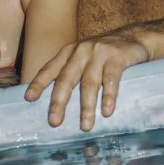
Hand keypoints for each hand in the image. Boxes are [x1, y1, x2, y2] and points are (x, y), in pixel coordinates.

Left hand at [23, 35, 148, 130]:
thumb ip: (71, 73)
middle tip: (54, 122)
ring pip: (89, 83)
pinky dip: (108, 97)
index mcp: (68, 53)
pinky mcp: (117, 57)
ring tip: (85, 126)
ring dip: (86, 107)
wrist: (134, 38)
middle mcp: (80, 51)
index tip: (29, 99)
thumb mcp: (83, 58)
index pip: (50, 69)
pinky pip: (111, 80)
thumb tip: (55, 103)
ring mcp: (99, 53)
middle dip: (59, 102)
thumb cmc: (104, 55)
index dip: (38, 83)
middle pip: (66, 79)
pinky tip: (107, 112)